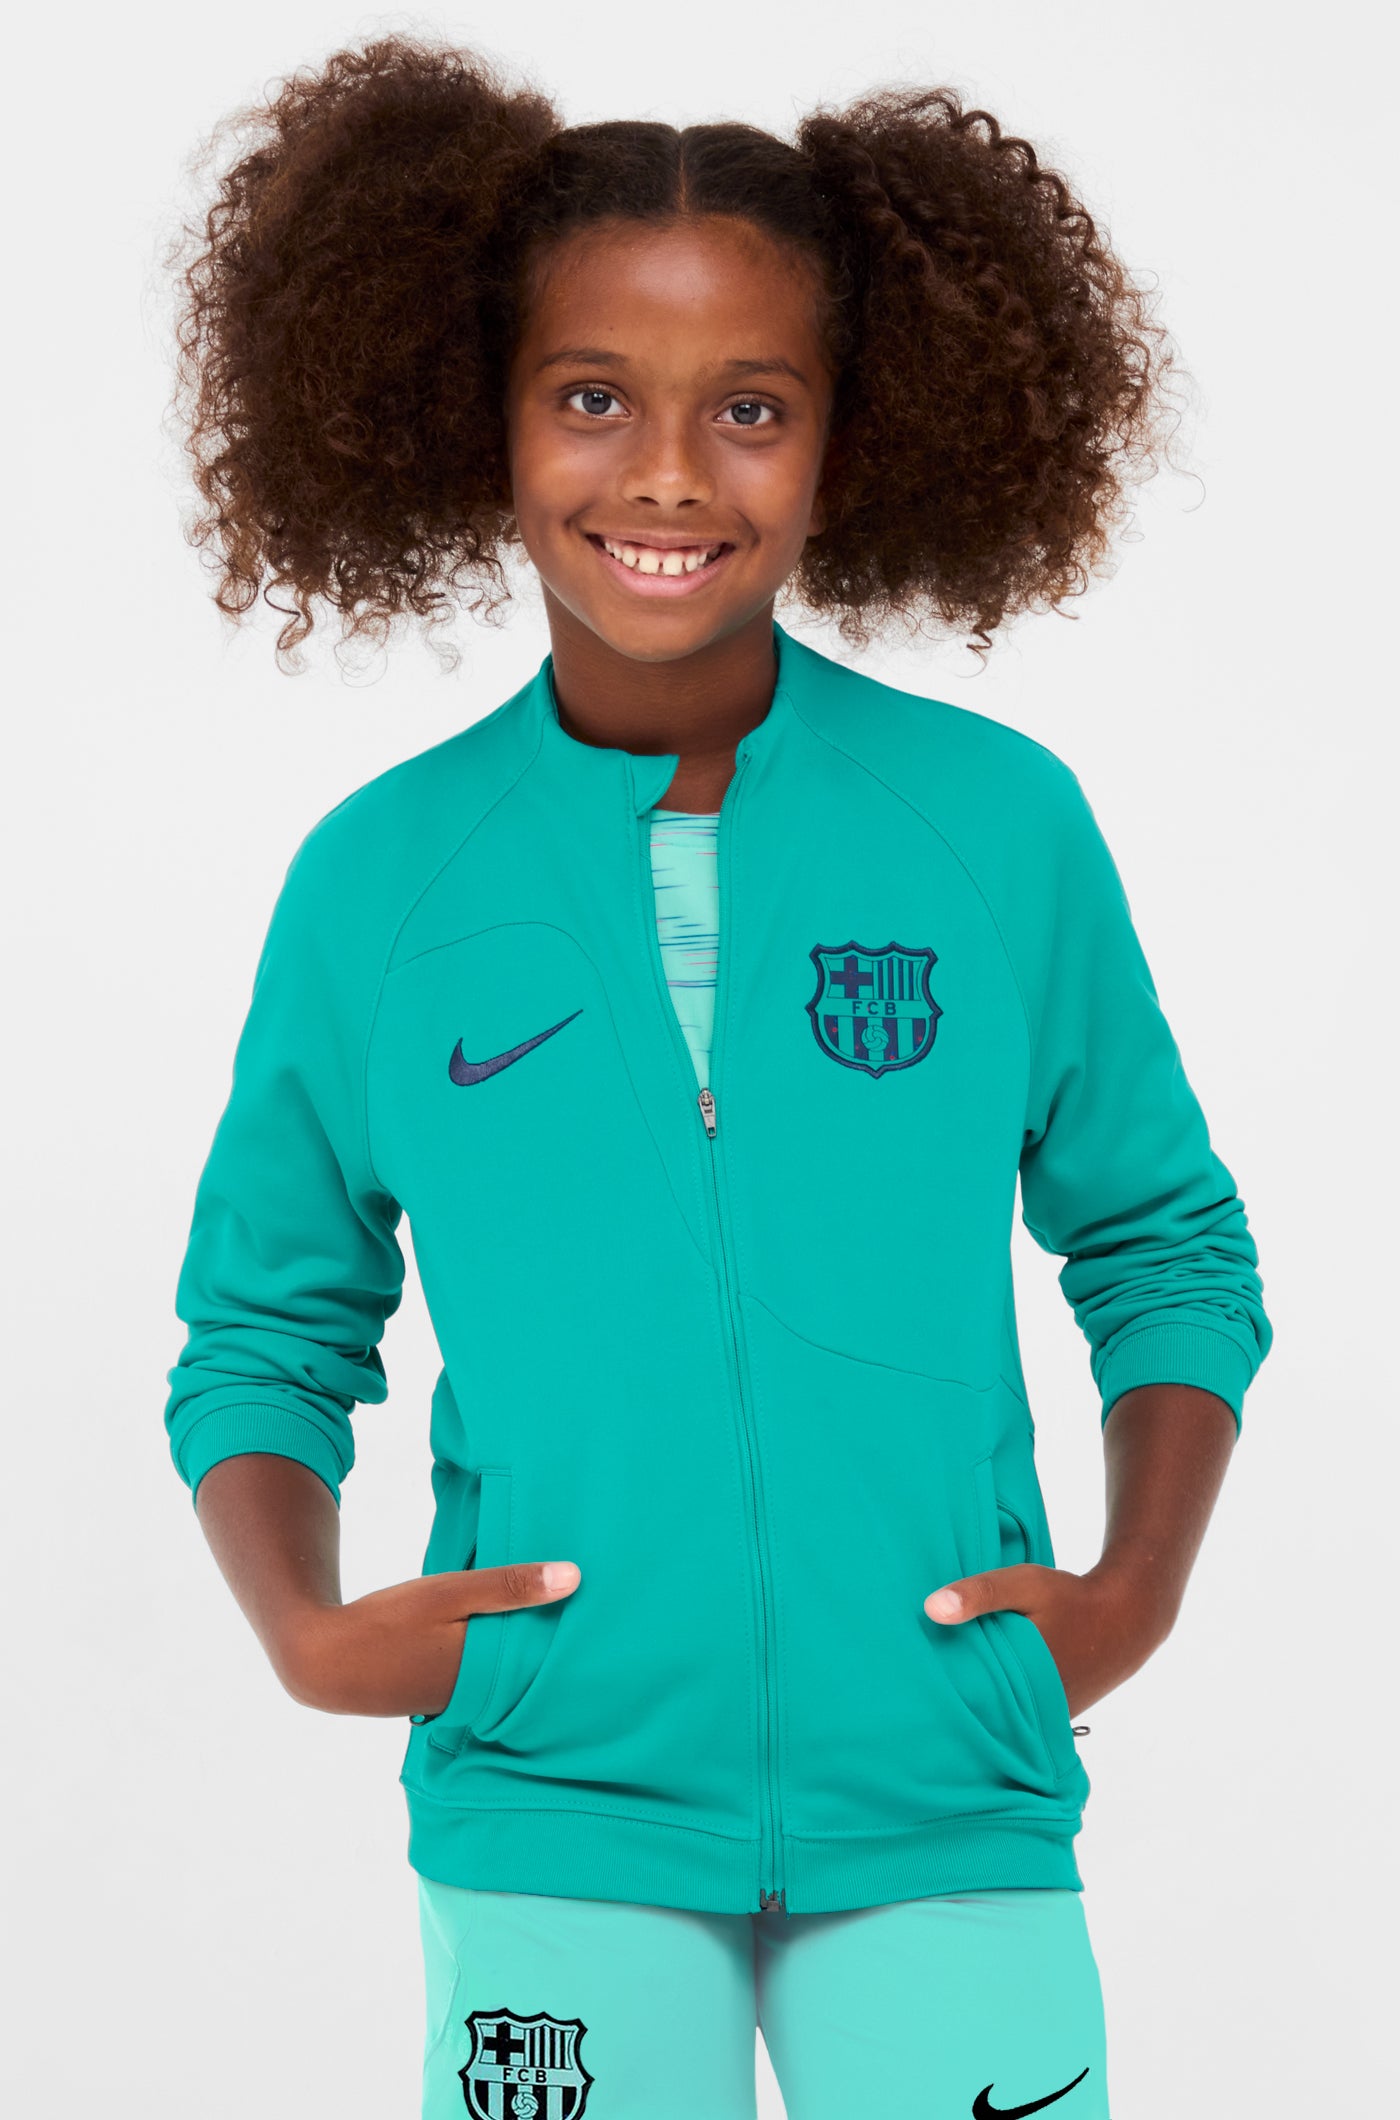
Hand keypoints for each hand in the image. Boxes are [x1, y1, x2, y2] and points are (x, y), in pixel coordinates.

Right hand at [275, 1559, 580, 1718]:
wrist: (323, 1660)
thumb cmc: (390, 1623)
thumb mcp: (450, 1593)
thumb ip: (509, 1586)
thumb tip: (575, 1578)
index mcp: (488, 1672)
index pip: (547, 1658)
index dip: (574, 1638)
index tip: (606, 1619)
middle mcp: (478, 1695)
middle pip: (528, 1668)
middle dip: (553, 1646)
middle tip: (593, 1622)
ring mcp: (456, 1700)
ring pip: (504, 1673)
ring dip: (522, 1651)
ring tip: (556, 1625)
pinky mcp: (438, 1697)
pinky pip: (481, 1678)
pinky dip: (494, 1658)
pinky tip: (501, 1638)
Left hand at [924, 1557, 1173, 1719]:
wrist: (1124, 1620)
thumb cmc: (1070, 1600)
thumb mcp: (1025, 1585)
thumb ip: (981, 1594)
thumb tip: (930, 1608)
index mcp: (1022, 1684)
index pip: (966, 1703)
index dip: (937, 1698)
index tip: (906, 1689)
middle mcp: (1035, 1712)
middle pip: (980, 1715)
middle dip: (952, 1706)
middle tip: (911, 1697)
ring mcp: (1047, 1719)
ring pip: (999, 1718)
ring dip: (977, 1705)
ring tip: (935, 1694)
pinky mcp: (1053, 1716)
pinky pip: (1017, 1716)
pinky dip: (999, 1704)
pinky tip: (977, 1688)